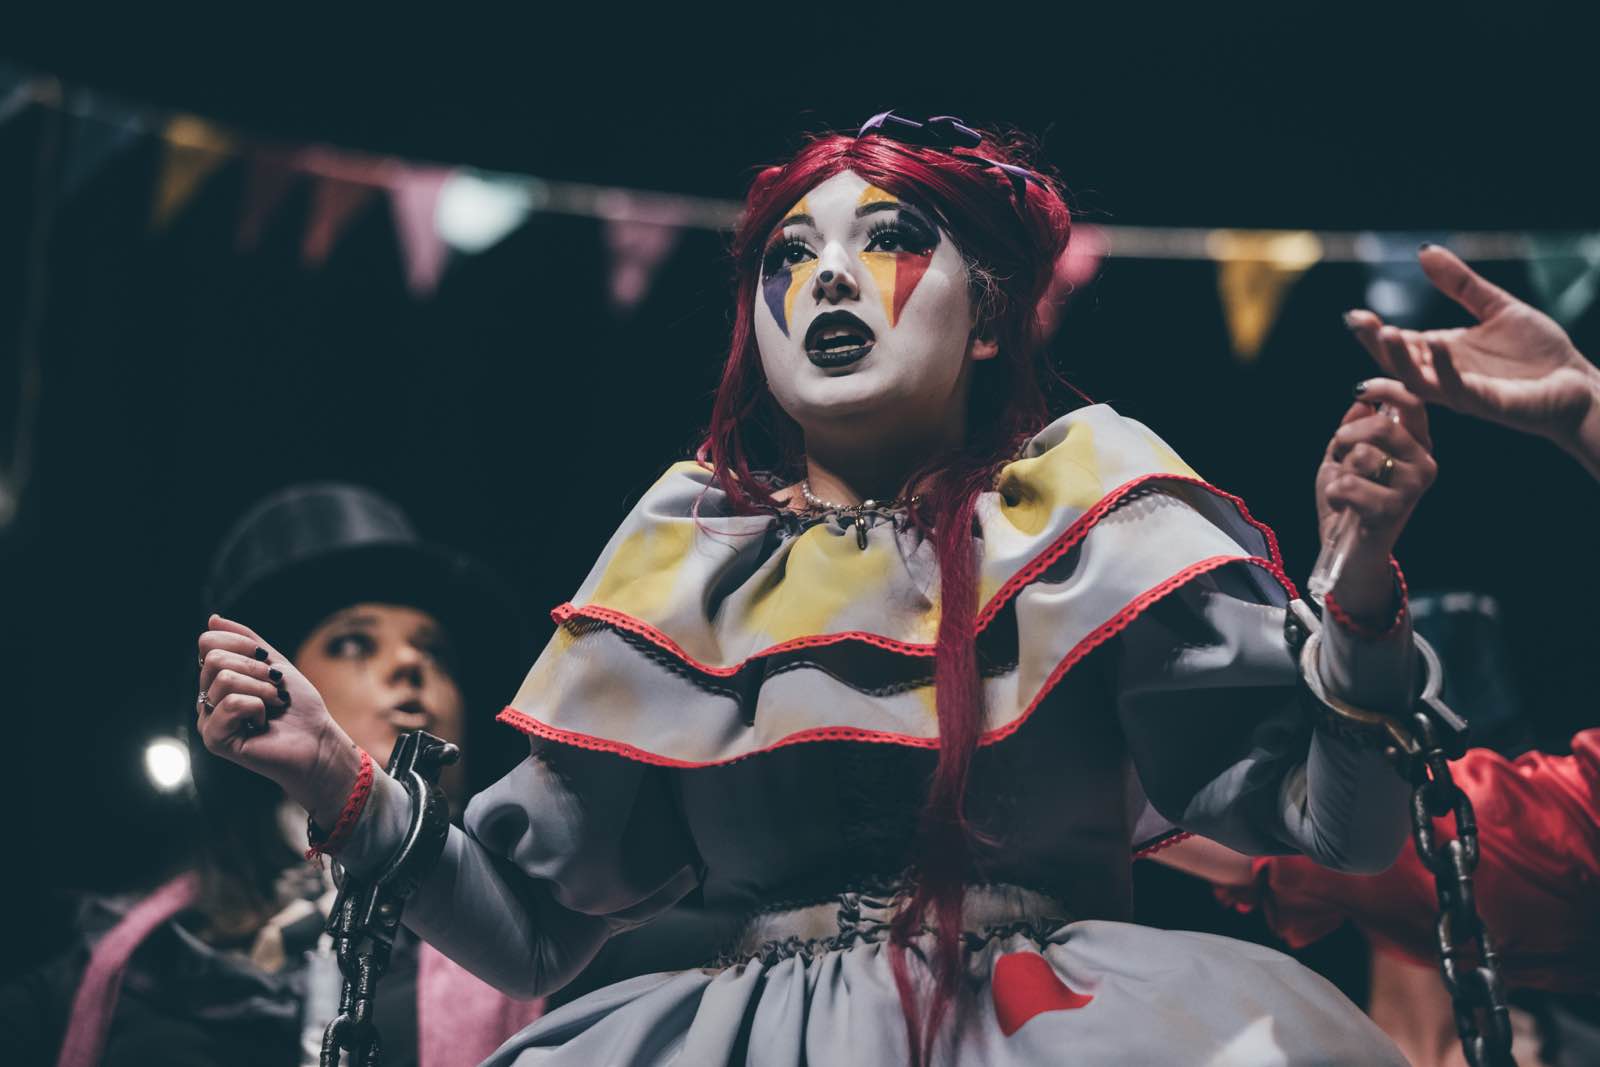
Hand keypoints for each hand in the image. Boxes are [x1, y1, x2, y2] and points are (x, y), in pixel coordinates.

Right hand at [197, 614, 363, 827]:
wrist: (318, 742)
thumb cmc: (299, 706)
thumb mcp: (274, 663)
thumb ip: (245, 640)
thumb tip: (212, 619)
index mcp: (218, 680)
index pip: (209, 643)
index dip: (243, 644)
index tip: (268, 660)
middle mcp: (207, 699)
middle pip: (214, 659)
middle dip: (255, 669)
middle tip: (275, 687)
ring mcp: (208, 720)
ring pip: (224, 679)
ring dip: (262, 688)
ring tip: (273, 705)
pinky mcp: (214, 739)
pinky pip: (231, 703)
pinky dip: (257, 707)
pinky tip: (263, 723)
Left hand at [1316, 380, 1435, 621]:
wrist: (1347, 550)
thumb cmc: (1348, 500)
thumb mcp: (1343, 457)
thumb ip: (1352, 429)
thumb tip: (1362, 401)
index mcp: (1416, 444)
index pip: (1414, 403)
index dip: (1387, 389)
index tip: (1361, 389)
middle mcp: (1424, 462)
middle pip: (1382, 426)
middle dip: (1346, 437)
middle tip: (1340, 456)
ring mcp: (1414, 487)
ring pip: (1363, 455)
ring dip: (1340, 471)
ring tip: (1344, 489)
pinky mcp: (1396, 509)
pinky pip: (1351, 484)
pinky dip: (1335, 493)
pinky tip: (1342, 506)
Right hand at [1345, 245, 1599, 476]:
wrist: (1578, 383)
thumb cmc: (1539, 353)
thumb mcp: (1495, 307)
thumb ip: (1459, 283)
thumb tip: (1424, 251)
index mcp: (1442, 354)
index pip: (1398, 344)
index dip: (1374, 332)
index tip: (1354, 315)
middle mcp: (1444, 374)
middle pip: (1398, 364)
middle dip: (1376, 344)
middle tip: (1358, 322)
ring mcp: (1462, 392)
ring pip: (1418, 381)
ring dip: (1400, 359)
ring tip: (1388, 332)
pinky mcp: (1485, 403)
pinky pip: (1456, 389)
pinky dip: (1444, 368)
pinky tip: (1437, 343)